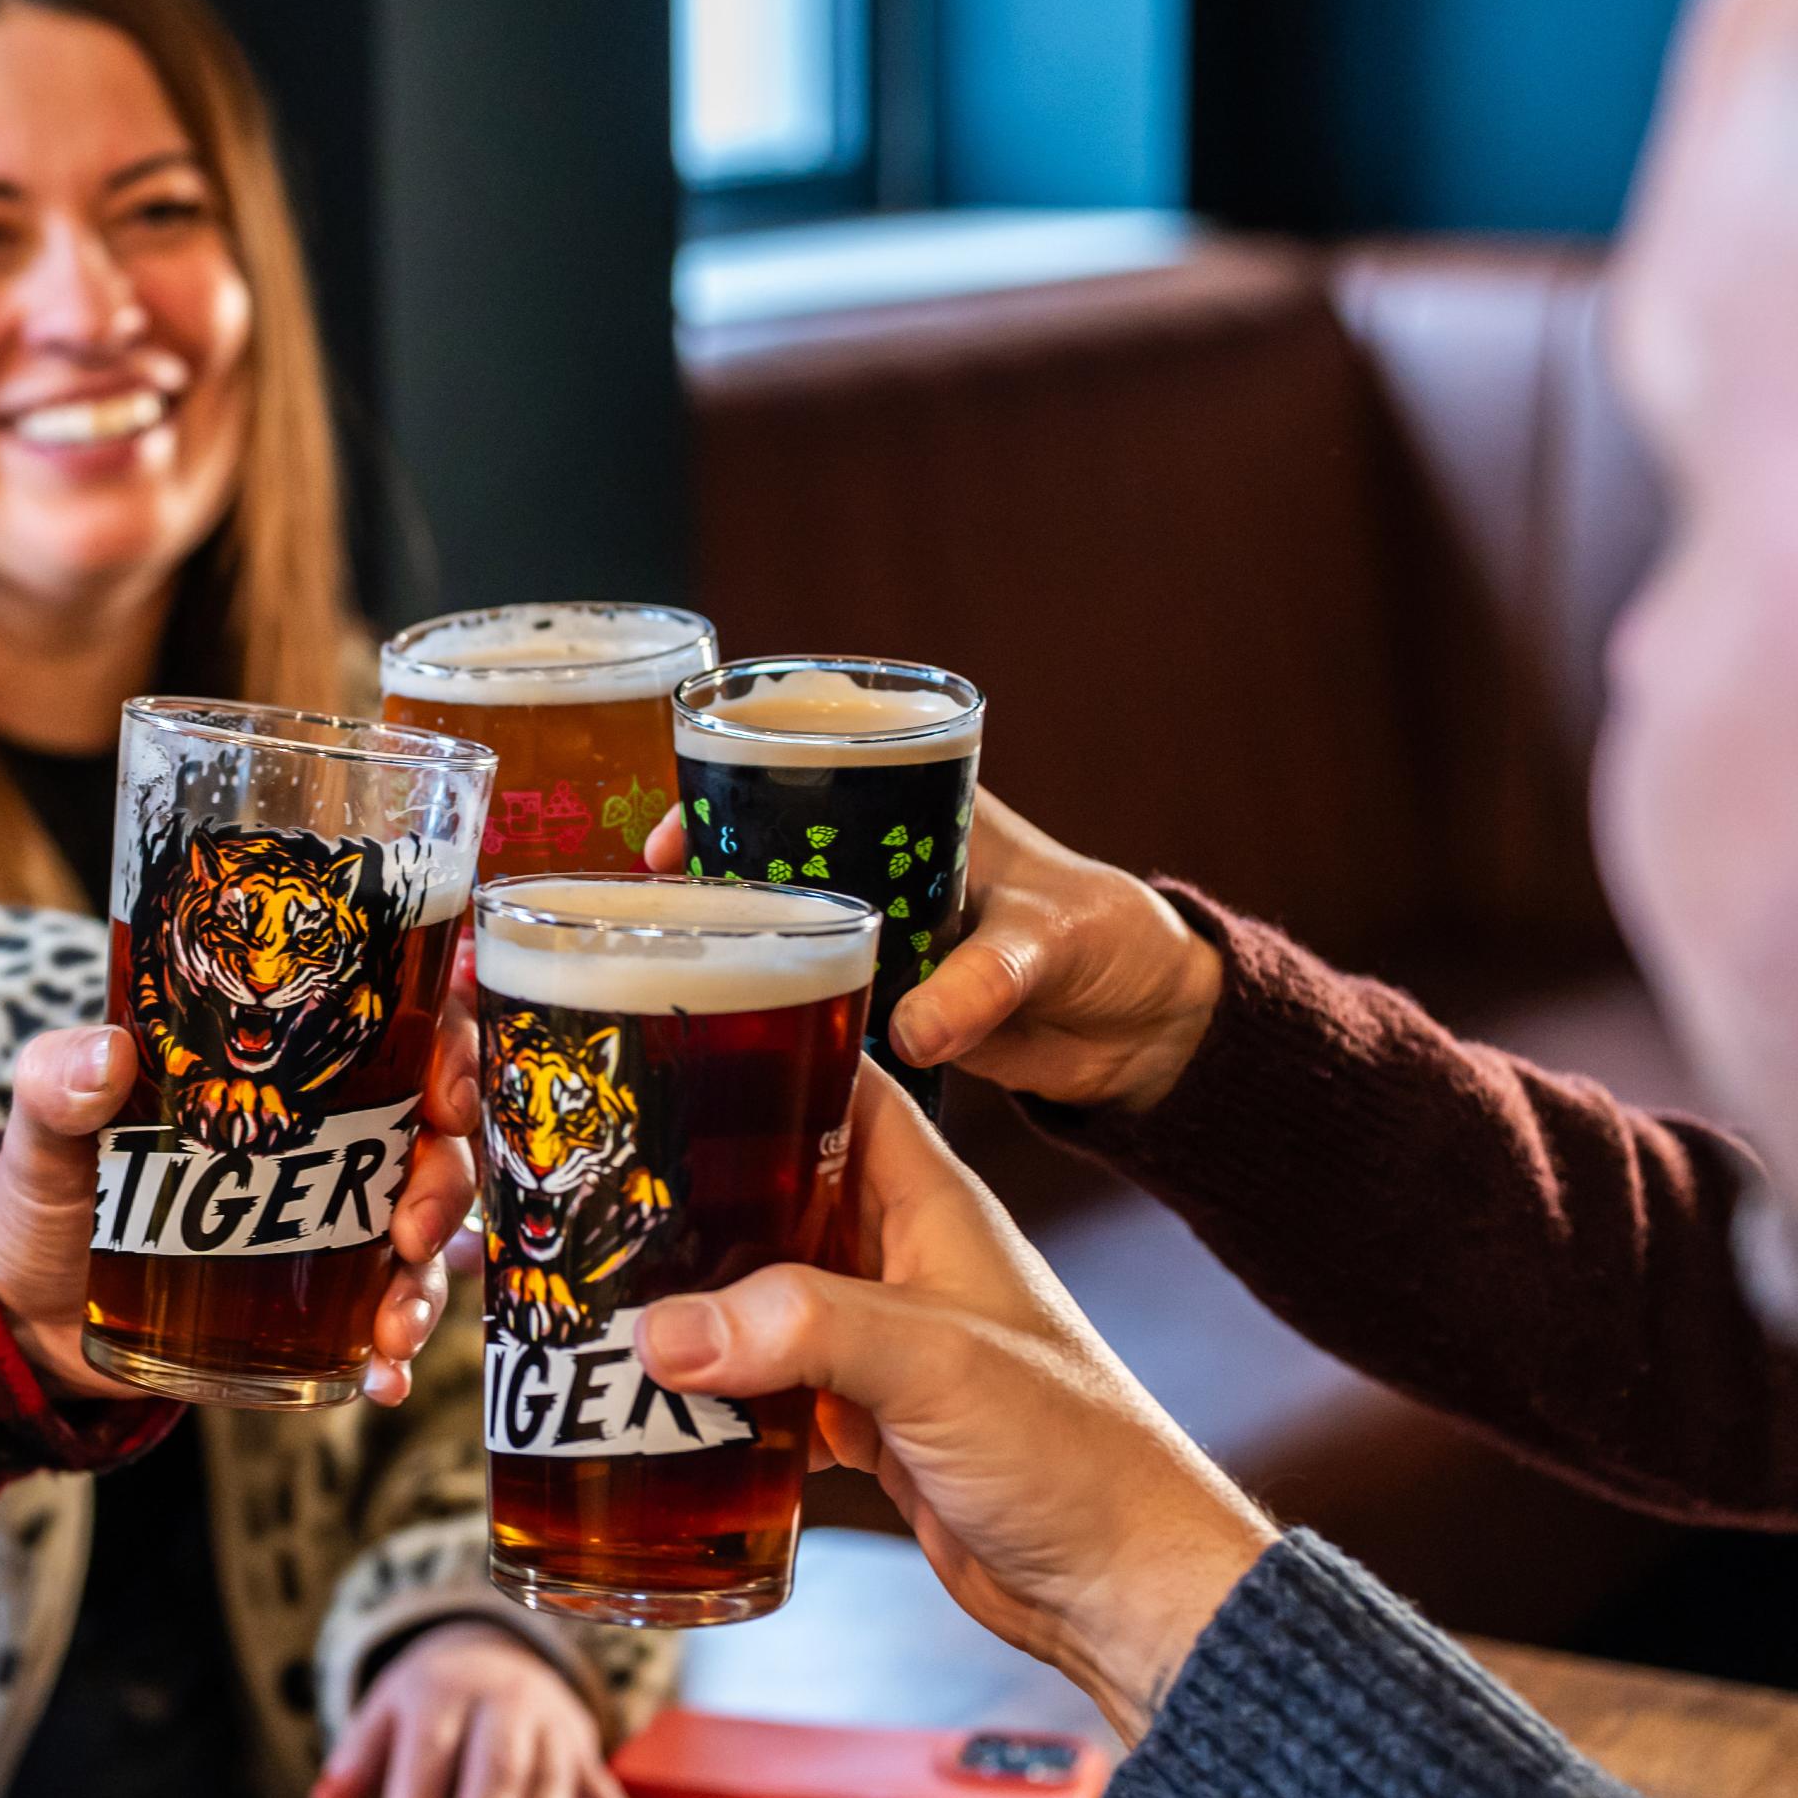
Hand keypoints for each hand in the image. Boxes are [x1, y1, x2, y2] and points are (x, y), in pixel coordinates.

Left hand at [0, 1020, 476, 1404]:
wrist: (25, 1309)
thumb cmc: (46, 1189)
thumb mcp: (44, 1129)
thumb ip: (57, 1087)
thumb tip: (106, 1055)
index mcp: (283, 1064)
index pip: (401, 1025)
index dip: (454, 1047)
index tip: (449, 1093)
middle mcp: (325, 1136)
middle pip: (434, 1136)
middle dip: (447, 1182)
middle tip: (414, 1231)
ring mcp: (326, 1222)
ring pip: (423, 1234)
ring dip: (427, 1281)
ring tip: (392, 1327)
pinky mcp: (313, 1302)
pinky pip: (380, 1317)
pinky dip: (394, 1350)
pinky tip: (381, 1379)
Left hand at [309, 1622, 640, 1797]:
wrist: (498, 1647)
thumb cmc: (432, 1698)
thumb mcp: (387, 1710)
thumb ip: (358, 1758)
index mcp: (442, 1693)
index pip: (425, 1768)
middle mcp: (503, 1704)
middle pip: (494, 1778)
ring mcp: (551, 1728)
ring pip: (549, 1789)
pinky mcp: (586, 1752)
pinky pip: (607, 1793)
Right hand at [636, 1069, 1275, 1741]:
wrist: (1122, 1585)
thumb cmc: (1076, 1450)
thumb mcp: (932, 1363)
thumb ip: (800, 1328)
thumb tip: (665, 1330)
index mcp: (930, 1206)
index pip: (841, 1087)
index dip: (765, 1054)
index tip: (669, 1048)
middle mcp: (900, 1260)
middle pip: (778, 1190)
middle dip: (696, 1187)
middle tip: (596, 1184)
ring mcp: (881, 1342)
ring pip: (762, 1292)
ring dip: (695, 1299)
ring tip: (602, 1291)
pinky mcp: (866, 1417)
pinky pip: (769, 1383)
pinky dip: (719, 1391)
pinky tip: (661, 1404)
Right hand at [645, 791, 1220, 1112]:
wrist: (1150, 1032)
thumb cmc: (1113, 941)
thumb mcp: (1050, 941)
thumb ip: (983, 982)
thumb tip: (912, 1030)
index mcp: (924, 809)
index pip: (813, 766)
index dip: (737, 781)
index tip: (681, 819)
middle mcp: (887, 862)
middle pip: (773, 845)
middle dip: (708, 863)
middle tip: (647, 898)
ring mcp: (881, 930)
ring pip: (785, 919)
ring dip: (736, 935)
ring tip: (666, 958)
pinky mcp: (885, 1000)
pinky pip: (813, 992)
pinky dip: (772, 1003)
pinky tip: (722, 1020)